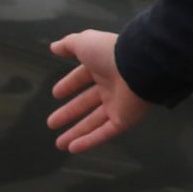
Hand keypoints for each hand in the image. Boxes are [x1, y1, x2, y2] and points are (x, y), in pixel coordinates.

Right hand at [47, 30, 149, 153]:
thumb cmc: (111, 53)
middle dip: (69, 113)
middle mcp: (112, 86)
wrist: (141, 66)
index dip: (70, 85)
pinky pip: (105, 133)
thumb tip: (53, 47)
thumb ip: (69, 45)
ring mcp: (119, 104)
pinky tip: (73, 148)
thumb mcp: (85, 43)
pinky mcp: (125, 119)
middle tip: (51, 123)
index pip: (83, 78)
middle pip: (87, 103)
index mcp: (104, 67)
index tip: (56, 94)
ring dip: (76, 133)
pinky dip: (89, 141)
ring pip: (94, 122)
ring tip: (59, 144)